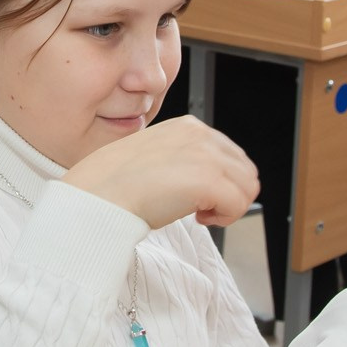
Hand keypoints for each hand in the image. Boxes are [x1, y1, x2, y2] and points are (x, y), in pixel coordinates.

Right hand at [60, 114, 257, 228]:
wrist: (98, 194)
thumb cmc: (115, 183)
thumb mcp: (153, 156)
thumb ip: (182, 159)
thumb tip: (203, 181)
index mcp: (188, 127)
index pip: (232, 155)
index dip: (221, 181)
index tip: (198, 195)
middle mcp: (202, 136)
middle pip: (246, 171)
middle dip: (229, 194)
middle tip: (201, 208)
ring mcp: (207, 156)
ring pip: (248, 188)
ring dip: (228, 207)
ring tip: (199, 213)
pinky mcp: (209, 181)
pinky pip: (239, 206)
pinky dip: (224, 219)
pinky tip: (197, 218)